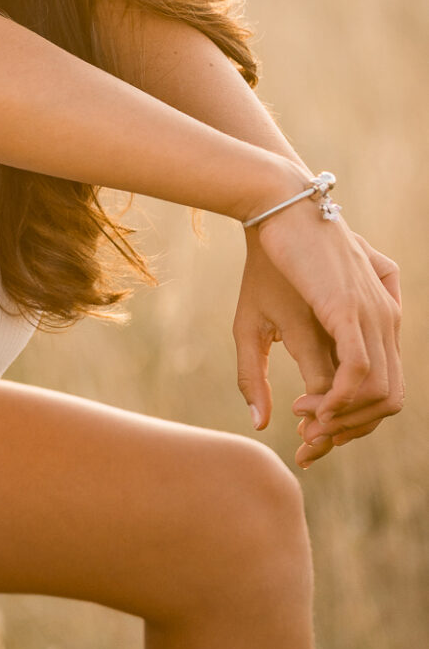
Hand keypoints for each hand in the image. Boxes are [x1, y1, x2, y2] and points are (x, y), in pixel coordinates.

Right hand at [253, 207, 402, 462]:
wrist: (273, 206)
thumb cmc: (267, 262)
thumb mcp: (262, 324)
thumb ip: (261, 372)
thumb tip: (261, 423)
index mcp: (373, 326)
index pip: (378, 393)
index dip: (345, 427)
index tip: (307, 440)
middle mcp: (384, 323)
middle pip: (387, 402)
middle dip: (347, 432)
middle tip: (308, 442)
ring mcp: (374, 316)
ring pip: (381, 394)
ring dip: (342, 420)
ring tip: (305, 420)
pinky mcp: (353, 310)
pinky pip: (362, 372)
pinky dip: (339, 399)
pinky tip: (309, 405)